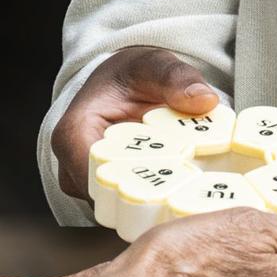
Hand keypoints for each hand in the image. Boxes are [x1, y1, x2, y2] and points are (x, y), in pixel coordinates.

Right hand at [52, 46, 222, 198]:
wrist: (124, 86)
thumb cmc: (132, 74)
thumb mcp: (155, 64)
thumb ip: (177, 78)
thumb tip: (204, 100)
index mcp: (74, 134)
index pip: (96, 177)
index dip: (135, 188)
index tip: (178, 186)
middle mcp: (73, 168)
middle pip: (111, 203)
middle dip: (154, 204)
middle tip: (198, 198)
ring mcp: (87, 188)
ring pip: (121, 213)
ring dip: (157, 208)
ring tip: (196, 198)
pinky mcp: (105, 198)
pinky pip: (129, 211)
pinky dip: (156, 206)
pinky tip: (186, 199)